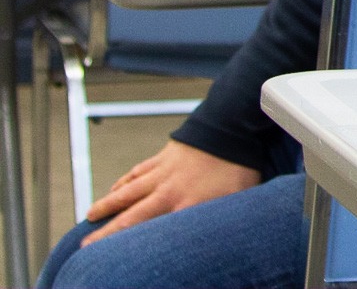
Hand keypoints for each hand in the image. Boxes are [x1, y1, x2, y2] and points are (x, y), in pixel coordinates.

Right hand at [82, 140, 259, 243]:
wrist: (232, 126)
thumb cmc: (241, 164)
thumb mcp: (239, 199)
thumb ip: (221, 218)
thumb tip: (222, 236)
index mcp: (186, 206)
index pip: (152, 233)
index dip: (131, 246)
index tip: (114, 259)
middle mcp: (168, 192)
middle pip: (130, 216)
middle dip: (106, 234)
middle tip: (86, 245)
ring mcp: (163, 172)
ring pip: (127, 191)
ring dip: (107, 204)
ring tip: (91, 216)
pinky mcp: (164, 155)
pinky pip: (138, 171)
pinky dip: (124, 180)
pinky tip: (115, 187)